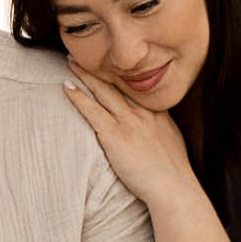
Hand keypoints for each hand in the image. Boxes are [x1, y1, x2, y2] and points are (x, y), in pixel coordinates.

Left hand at [62, 70, 195, 211]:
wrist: (174, 188)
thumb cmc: (174, 173)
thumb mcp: (173, 141)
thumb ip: (160, 128)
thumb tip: (154, 127)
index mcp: (157, 112)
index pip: (134, 86)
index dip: (119, 72)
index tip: (108, 62)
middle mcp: (143, 111)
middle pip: (118, 82)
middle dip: (100, 67)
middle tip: (85, 53)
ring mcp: (129, 121)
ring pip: (103, 91)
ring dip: (85, 74)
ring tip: (70, 61)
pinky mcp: (116, 135)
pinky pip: (92, 111)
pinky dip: (78, 96)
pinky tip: (66, 86)